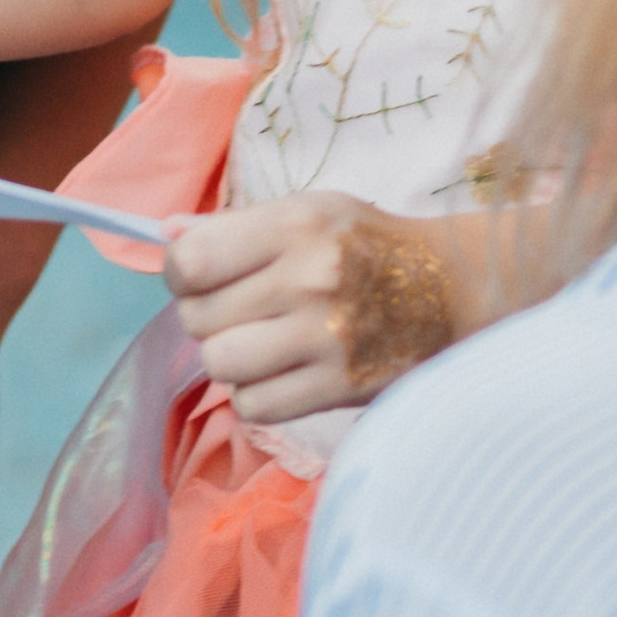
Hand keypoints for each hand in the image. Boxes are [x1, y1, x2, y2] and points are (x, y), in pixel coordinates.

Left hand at [165, 194, 454, 425]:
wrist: (452, 290)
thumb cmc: (368, 244)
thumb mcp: (309, 210)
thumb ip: (236, 224)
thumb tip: (164, 233)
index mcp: (295, 225)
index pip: (192, 259)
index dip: (179, 272)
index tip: (195, 276)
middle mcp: (308, 279)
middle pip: (198, 316)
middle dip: (205, 315)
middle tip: (236, 310)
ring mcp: (324, 338)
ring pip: (219, 364)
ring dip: (227, 357)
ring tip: (256, 342)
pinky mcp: (339, 387)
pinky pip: (254, 406)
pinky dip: (255, 394)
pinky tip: (280, 372)